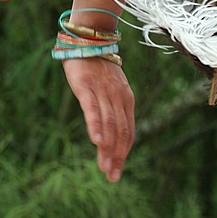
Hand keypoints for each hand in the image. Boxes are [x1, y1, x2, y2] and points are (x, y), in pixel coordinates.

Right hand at [63, 57, 134, 181]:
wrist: (89, 40)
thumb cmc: (99, 69)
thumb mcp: (111, 90)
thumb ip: (113, 110)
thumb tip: (111, 135)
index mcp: (127, 101)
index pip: (129, 132)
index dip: (123, 153)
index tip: (117, 171)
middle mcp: (119, 99)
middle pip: (121, 133)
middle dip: (117, 157)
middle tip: (111, 177)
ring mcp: (104, 93)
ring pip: (109, 125)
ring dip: (108, 148)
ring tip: (104, 167)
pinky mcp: (87, 87)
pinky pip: (94, 110)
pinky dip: (96, 126)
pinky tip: (97, 142)